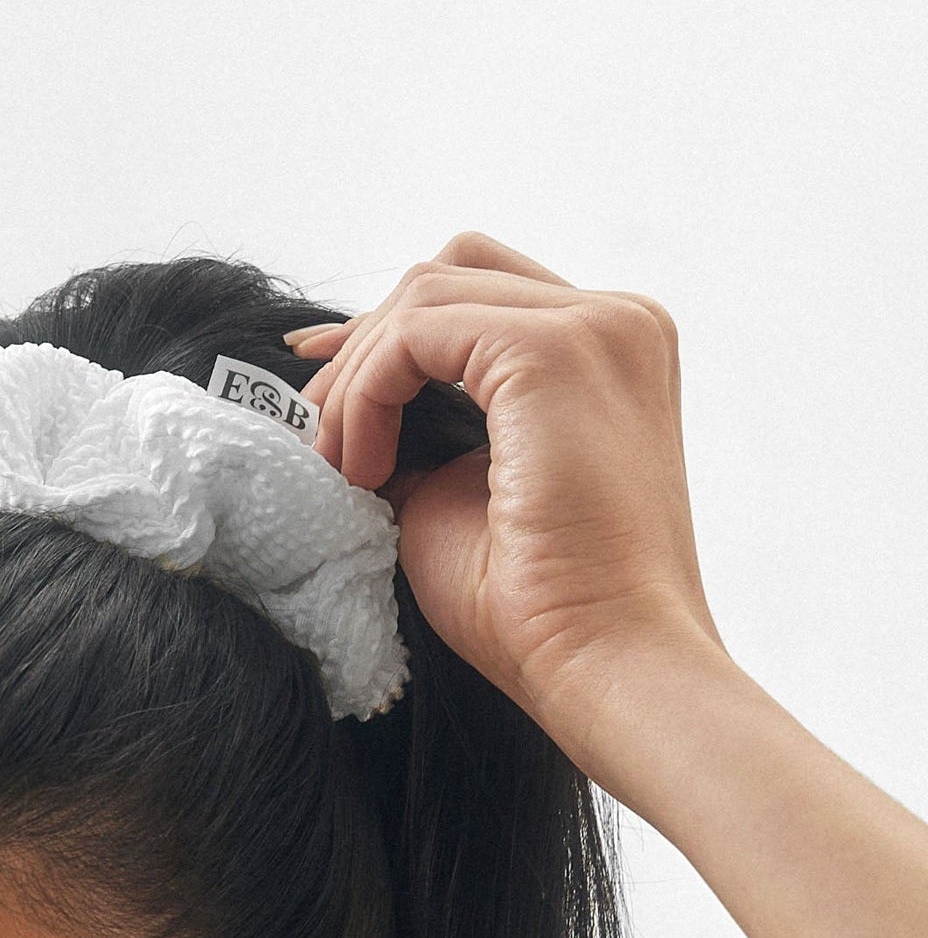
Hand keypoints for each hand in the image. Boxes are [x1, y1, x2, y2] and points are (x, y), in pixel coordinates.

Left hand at [289, 232, 723, 730]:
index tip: (319, 391)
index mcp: (609, 357)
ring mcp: (595, 328)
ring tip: (344, 470)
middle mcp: (618, 323)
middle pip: (451, 273)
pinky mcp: (554, 351)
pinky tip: (364, 469)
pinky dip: (369, 391)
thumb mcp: (458, 494)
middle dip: (366, 346)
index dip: (388, 334)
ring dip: (359, 378)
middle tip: (319, 437)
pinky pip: (417, 331)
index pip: (480, 298)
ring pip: (426, 294)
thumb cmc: (542, 609)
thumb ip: (420, 433)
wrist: (606, 663)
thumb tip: (344, 409)